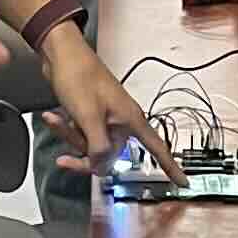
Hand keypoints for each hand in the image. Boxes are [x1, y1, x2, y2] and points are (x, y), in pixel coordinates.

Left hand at [40, 31, 173, 179]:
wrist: (60, 54)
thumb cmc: (80, 79)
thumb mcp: (89, 117)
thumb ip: (98, 148)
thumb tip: (102, 168)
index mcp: (130, 121)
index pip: (157, 148)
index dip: (171, 167)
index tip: (184, 184)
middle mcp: (121, 123)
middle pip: (109, 155)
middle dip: (83, 150)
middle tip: (64, 143)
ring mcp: (105, 120)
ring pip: (91, 146)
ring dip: (70, 136)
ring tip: (55, 118)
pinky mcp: (91, 116)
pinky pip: (81, 135)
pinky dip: (67, 129)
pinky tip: (52, 116)